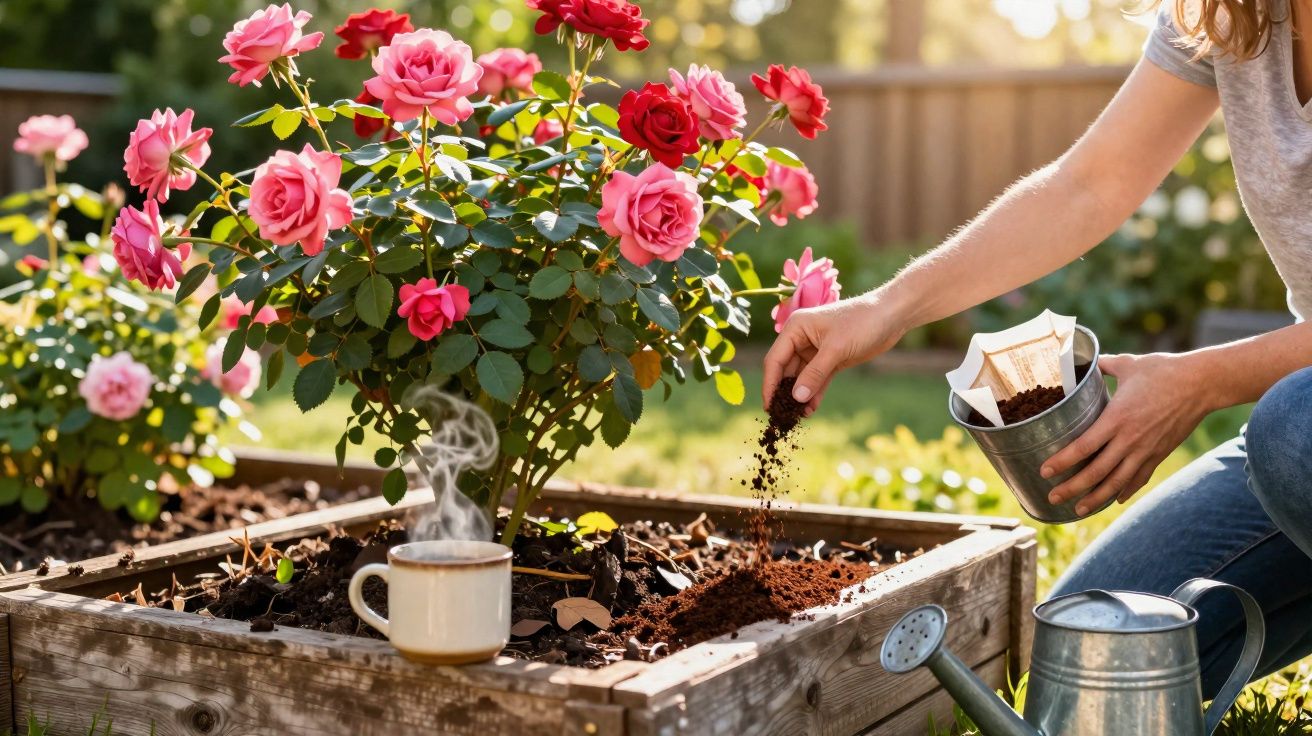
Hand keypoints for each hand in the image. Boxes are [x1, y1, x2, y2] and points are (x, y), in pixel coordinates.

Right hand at [761, 292, 904, 412]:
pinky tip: (811, 409)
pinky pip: (816, 380)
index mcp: (795, 328)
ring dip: (800, 396)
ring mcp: (815, 350)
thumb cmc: (861, 323)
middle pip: (785, 370)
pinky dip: (814, 394)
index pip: (775, 360)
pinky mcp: (831, 359)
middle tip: (783, 417)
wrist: (891, 316)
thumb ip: (815, 374)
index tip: (769, 407)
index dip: (770, 384)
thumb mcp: (836, 349)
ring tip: (797, 417)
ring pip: (801, 378)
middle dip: (784, 393)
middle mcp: (801, 338)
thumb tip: (796, 398)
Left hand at [1043, 352, 1209, 515]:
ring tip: (1078, 509)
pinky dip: (1126, 490)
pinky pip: (1140, 477)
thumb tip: (1083, 360)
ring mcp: (1146, 450)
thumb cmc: (1163, 370)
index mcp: (1117, 418)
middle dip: (1072, 487)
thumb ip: (1102, 365)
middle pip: (1096, 472)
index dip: (1063, 461)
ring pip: (1118, 482)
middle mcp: (1130, 439)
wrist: (1202, 384)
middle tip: (1052, 497)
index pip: (1084, 446)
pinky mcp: (1160, 454)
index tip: (1045, 471)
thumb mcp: (1127, 364)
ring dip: (1096, 498)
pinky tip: (1115, 500)